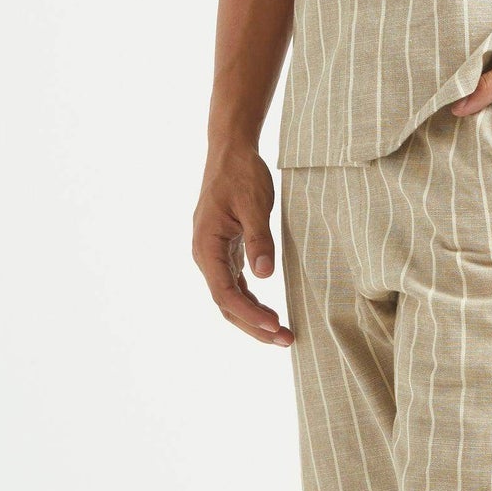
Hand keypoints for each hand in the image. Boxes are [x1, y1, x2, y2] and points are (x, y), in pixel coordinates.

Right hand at [192, 140, 292, 344]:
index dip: (249, 313)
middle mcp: (205, 254)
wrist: (230, 151)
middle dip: (254, 325)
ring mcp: (214, 254)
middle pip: (225, 303)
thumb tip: (265, 274)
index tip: (274, 325)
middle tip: (285, 339)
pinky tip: (268, 312)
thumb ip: (259, 238)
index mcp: (206, 245)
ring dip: (253, 317)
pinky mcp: (225, 251)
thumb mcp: (254, 202)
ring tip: (281, 333)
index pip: (224, 292)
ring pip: (229, 297)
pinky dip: (250, 301)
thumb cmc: (241, 173)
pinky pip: (234, 285)